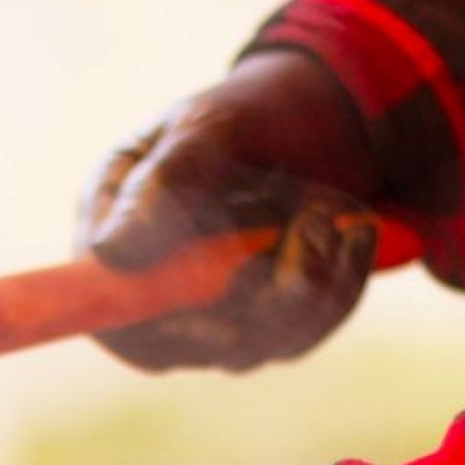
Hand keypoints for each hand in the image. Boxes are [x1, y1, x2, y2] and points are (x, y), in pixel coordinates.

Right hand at [81, 50, 382, 371]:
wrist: (318, 120)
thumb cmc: (246, 115)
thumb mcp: (206, 128)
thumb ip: (162, 182)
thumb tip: (109, 252)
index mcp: (109, 237)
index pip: (108, 309)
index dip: (156, 313)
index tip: (236, 268)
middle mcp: (145, 293)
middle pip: (184, 344)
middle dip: (257, 288)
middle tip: (311, 216)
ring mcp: (201, 323)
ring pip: (248, 348)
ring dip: (306, 283)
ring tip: (330, 211)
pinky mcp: (259, 332)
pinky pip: (296, 337)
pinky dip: (336, 288)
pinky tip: (356, 233)